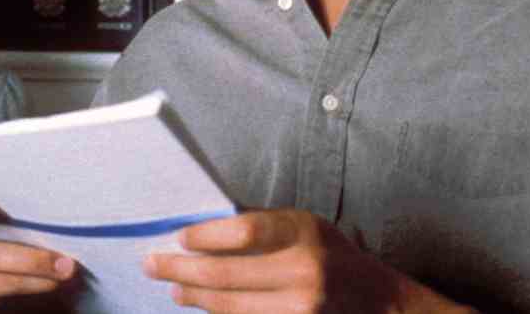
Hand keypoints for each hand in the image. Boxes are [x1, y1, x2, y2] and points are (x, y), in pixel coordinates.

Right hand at [0, 193, 76, 307]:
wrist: (10, 249)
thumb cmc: (6, 207)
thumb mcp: (0, 195)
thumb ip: (8, 188)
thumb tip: (47, 166)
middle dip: (18, 258)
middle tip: (54, 257)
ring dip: (33, 277)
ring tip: (65, 270)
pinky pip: (5, 296)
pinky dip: (36, 286)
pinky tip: (59, 279)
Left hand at [143, 209, 473, 313]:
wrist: (378, 302)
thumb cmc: (330, 255)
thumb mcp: (304, 225)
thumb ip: (261, 224)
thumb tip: (202, 224)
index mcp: (303, 233)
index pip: (243, 231)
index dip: (205, 236)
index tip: (179, 237)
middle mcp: (303, 272)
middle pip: (226, 274)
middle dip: (182, 270)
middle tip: (151, 264)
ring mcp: (301, 309)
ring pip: (230, 306)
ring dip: (194, 297)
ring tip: (173, 287)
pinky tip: (199, 305)